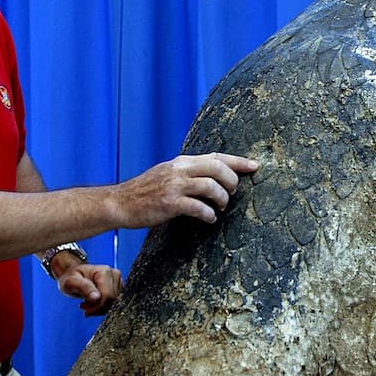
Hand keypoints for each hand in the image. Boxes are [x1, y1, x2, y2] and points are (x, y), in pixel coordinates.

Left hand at [56, 261, 123, 315]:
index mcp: (104, 271)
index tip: (82, 307)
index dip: (96, 306)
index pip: (107, 296)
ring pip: (114, 303)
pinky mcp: (119, 288)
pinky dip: (103, 308)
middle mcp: (114, 274)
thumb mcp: (71, 282)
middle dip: (97, 308)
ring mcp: (118, 281)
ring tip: (87, 304)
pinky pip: (115, 303)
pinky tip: (94, 304)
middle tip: (83, 306)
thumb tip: (97, 298)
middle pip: (112, 300)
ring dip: (100, 309)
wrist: (75, 276)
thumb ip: (83, 288)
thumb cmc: (71, 278)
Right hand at [114, 152, 259, 227]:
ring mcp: (174, 186)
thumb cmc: (146, 192)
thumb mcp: (168, 174)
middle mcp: (179, 169)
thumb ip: (188, 172)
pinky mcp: (170, 203)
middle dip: (232, 181)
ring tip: (220, 207)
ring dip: (222, 199)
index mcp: (182, 161)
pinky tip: (209, 219)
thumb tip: (214, 177)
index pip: (216, 156)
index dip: (238, 161)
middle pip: (217, 167)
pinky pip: (198, 207)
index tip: (255, 166)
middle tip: (233, 193)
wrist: (120, 203)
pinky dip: (209, 214)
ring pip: (211, 186)